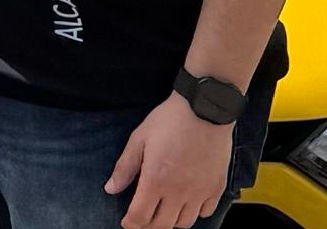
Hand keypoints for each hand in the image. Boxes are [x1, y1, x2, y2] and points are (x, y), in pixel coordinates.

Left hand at [106, 94, 234, 228]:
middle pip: (163, 225)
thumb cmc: (169, 120)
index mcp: (156, 180)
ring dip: (172, 221)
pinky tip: (187, 202)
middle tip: (143, 219)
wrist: (204, 110)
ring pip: (185, 223)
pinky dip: (195, 213)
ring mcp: (200, 192)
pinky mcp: (216, 188)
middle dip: (149, 226)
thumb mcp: (138, 139)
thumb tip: (111, 189)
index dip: (131, 223)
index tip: (126, 223)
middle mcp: (179, 192)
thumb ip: (125, 167)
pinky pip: (206, 213)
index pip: (140, 216)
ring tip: (164, 210)